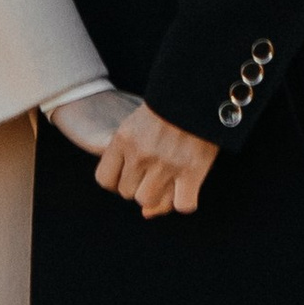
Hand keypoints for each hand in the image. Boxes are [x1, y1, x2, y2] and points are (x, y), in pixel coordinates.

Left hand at [96, 101, 216, 219]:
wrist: (198, 90)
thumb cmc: (169, 108)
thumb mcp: (139, 123)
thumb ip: (130, 159)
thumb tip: (146, 214)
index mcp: (123, 138)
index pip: (105, 179)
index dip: (118, 180)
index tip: (133, 170)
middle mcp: (140, 153)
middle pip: (127, 193)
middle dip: (140, 186)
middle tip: (156, 169)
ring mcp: (165, 164)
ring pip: (148, 202)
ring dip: (160, 196)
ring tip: (171, 178)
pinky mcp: (192, 170)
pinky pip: (182, 205)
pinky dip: (185, 201)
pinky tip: (188, 188)